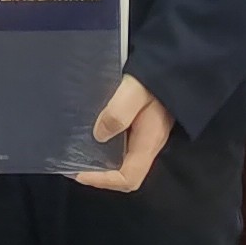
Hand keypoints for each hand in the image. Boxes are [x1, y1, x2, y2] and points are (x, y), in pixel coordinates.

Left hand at [75, 76, 171, 193]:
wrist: (171, 63)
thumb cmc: (153, 78)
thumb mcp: (133, 92)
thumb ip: (117, 114)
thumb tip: (99, 135)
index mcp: (148, 142)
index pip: (129, 178)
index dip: (104, 181)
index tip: (80, 173)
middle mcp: (148, 145)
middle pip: (125, 174)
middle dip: (99, 175)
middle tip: (73, 165)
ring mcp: (145, 136)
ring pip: (123, 161)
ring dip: (101, 162)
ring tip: (77, 153)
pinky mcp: (140, 126)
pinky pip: (122, 146)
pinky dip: (105, 148)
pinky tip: (90, 136)